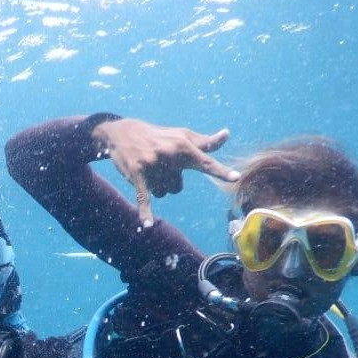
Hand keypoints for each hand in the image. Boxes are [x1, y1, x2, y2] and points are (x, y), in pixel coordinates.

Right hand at [91, 117, 239, 227]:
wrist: (122, 132)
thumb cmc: (157, 136)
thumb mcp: (181, 135)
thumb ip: (204, 142)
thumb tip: (226, 135)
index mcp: (183, 146)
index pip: (205, 161)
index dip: (220, 171)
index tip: (235, 178)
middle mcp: (169, 154)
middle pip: (178, 187)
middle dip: (169, 181)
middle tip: (159, 164)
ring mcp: (152, 164)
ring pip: (163, 192)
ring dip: (157, 187)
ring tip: (148, 170)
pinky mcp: (137, 174)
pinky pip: (144, 197)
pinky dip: (145, 211)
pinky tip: (147, 225)